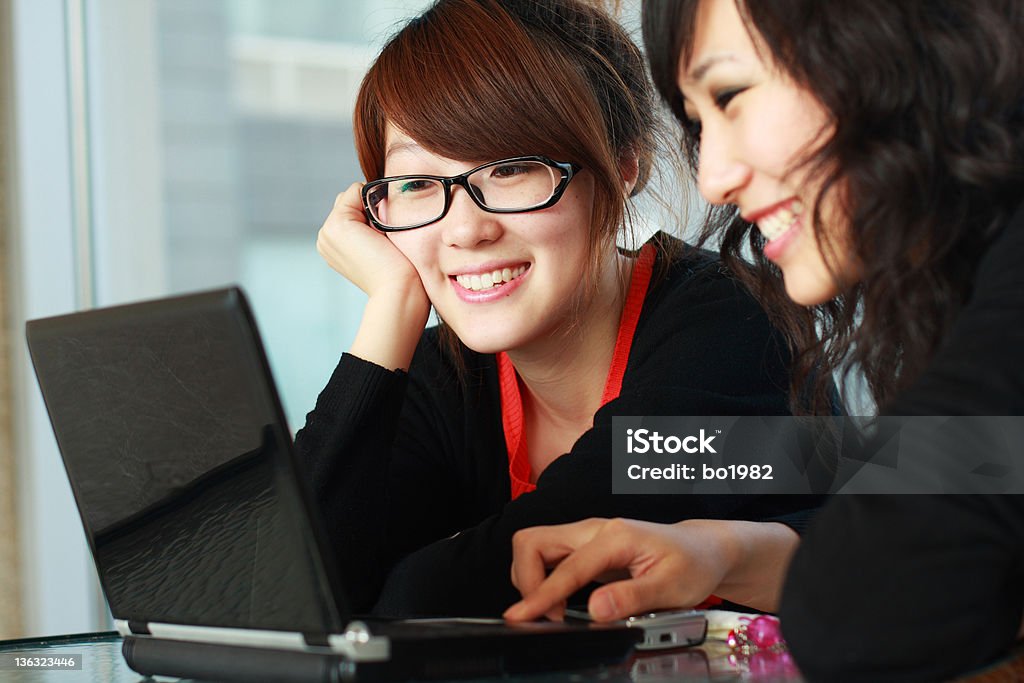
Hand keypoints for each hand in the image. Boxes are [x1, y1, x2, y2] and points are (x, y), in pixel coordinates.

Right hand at [317, 183, 430, 369]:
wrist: (399, 291)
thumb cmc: (401, 273)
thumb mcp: (383, 243)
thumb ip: (373, 223)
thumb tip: (379, 195)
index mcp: (335, 246)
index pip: (352, 210)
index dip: (373, 215)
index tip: (385, 241)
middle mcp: (326, 239)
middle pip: (350, 200)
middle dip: (370, 209)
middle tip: (384, 240)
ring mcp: (327, 232)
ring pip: (353, 195)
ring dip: (373, 208)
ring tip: (382, 238)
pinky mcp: (337, 225)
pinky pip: (356, 191)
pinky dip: (373, 202)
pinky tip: (380, 230)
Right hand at [504, 518, 734, 621]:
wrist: (702, 549)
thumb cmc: (692, 564)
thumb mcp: (673, 587)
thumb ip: (632, 597)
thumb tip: (596, 609)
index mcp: (615, 536)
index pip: (567, 567)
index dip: (541, 594)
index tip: (521, 616)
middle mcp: (594, 530)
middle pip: (533, 541)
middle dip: (527, 580)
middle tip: (546, 615)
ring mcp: (586, 537)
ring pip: (534, 547)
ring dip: (532, 580)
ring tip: (554, 612)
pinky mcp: (584, 548)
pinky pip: (546, 557)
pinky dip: (542, 579)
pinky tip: (558, 602)